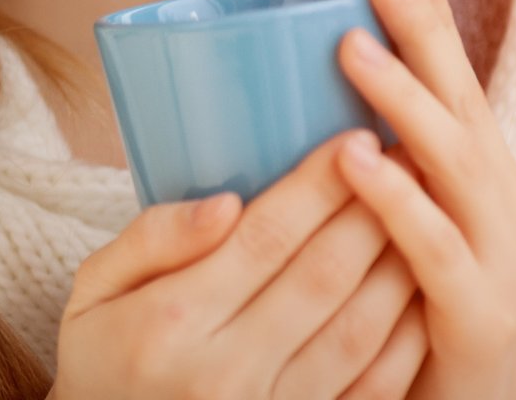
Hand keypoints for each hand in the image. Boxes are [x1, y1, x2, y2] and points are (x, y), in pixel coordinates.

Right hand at [55, 129, 426, 397]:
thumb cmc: (101, 356)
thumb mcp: (93, 289)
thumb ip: (150, 240)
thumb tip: (223, 203)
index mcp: (172, 320)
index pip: (264, 238)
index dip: (318, 187)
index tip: (356, 140)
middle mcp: (227, 369)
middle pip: (321, 277)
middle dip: (372, 210)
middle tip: (408, 158)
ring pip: (358, 331)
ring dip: (398, 267)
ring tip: (422, 212)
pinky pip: (371, 387)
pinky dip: (405, 339)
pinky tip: (417, 292)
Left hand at [335, 0, 515, 398]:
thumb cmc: (399, 326)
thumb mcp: (386, 239)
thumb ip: (362, 175)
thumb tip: (299, 109)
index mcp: (473, 190)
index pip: (453, 93)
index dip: (430, 29)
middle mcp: (498, 215)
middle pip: (464, 111)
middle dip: (430, 40)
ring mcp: (498, 265)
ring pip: (457, 169)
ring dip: (408, 103)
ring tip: (353, 50)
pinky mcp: (478, 320)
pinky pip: (436, 253)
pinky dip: (401, 201)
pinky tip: (359, 159)